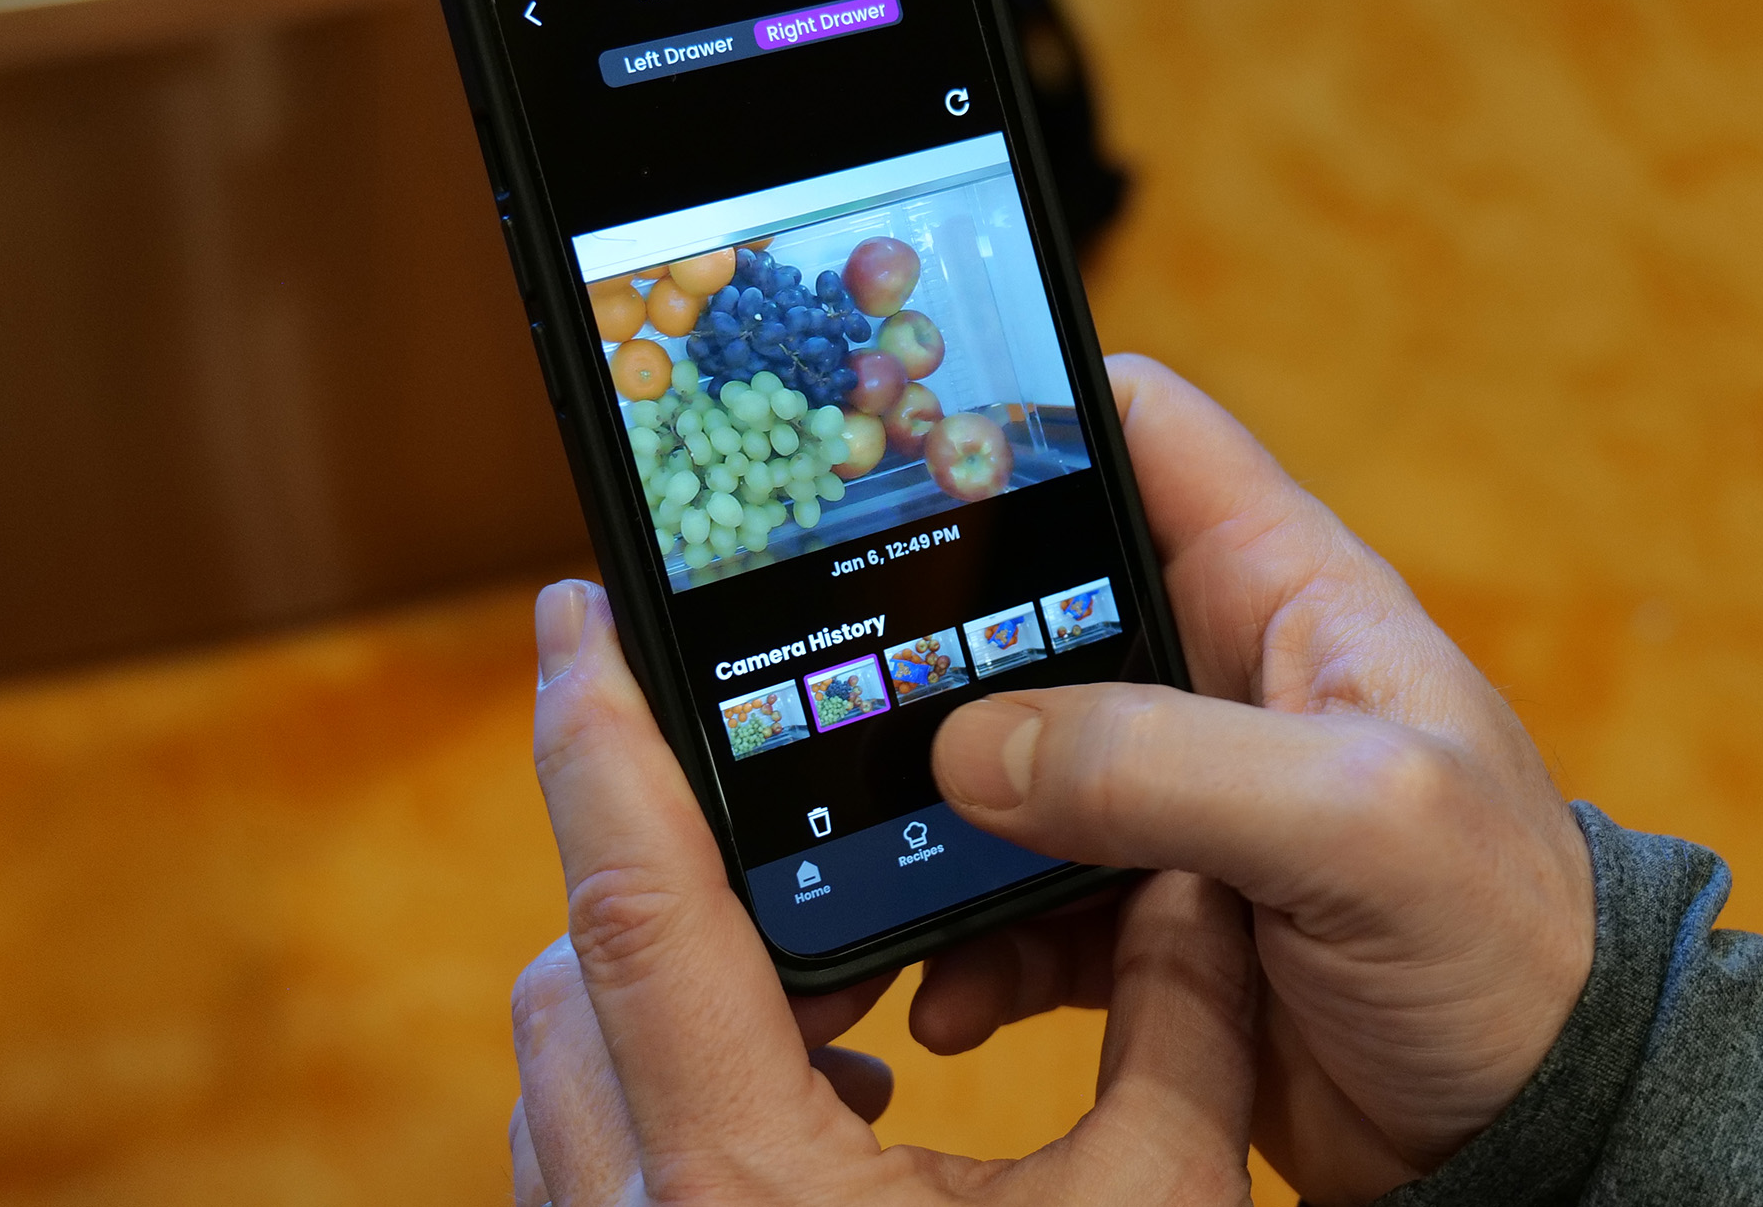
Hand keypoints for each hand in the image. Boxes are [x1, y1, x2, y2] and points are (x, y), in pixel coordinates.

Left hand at [505, 578, 1262, 1206]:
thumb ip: (1179, 1029)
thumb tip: (1199, 877)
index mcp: (745, 1182)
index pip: (635, 900)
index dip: (598, 736)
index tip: (576, 611)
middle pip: (572, 966)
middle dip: (640, 849)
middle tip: (745, 775)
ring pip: (563, 1066)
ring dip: (652, 980)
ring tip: (805, 962)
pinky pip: (590, 1154)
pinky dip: (663, 1084)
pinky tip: (815, 1110)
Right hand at [910, 356, 1595, 1205]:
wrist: (1536, 1130)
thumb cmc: (1509, 943)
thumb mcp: (1362, 824)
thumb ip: (1170, 766)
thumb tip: (974, 749)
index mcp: (1285, 592)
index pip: (1140, 431)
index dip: (1023, 411)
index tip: (894, 439)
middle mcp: (1214, 677)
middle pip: (1028, 600)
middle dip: (925, 641)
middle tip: (821, 682)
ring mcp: (1173, 799)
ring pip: (1000, 764)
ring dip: (926, 820)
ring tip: (859, 870)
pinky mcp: (1144, 915)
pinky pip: (1016, 902)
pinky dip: (966, 942)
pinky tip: (946, 989)